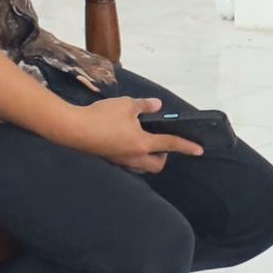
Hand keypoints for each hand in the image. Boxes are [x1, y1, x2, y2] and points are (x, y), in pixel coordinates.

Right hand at [59, 96, 204, 174]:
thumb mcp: (126, 104)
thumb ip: (145, 105)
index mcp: (142, 144)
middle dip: (163, 156)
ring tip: (143, 142)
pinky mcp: (109, 160)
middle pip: (157, 164)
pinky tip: (125, 143)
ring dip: (148, 158)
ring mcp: (120, 162)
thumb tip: (157, 106)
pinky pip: (128, 164)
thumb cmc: (102, 116)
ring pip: (142, 167)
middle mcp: (134, 157)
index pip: (171, 145)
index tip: (200, 150)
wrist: (72, 129)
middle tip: (160, 141)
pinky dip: (133, 157)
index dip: (187, 146)